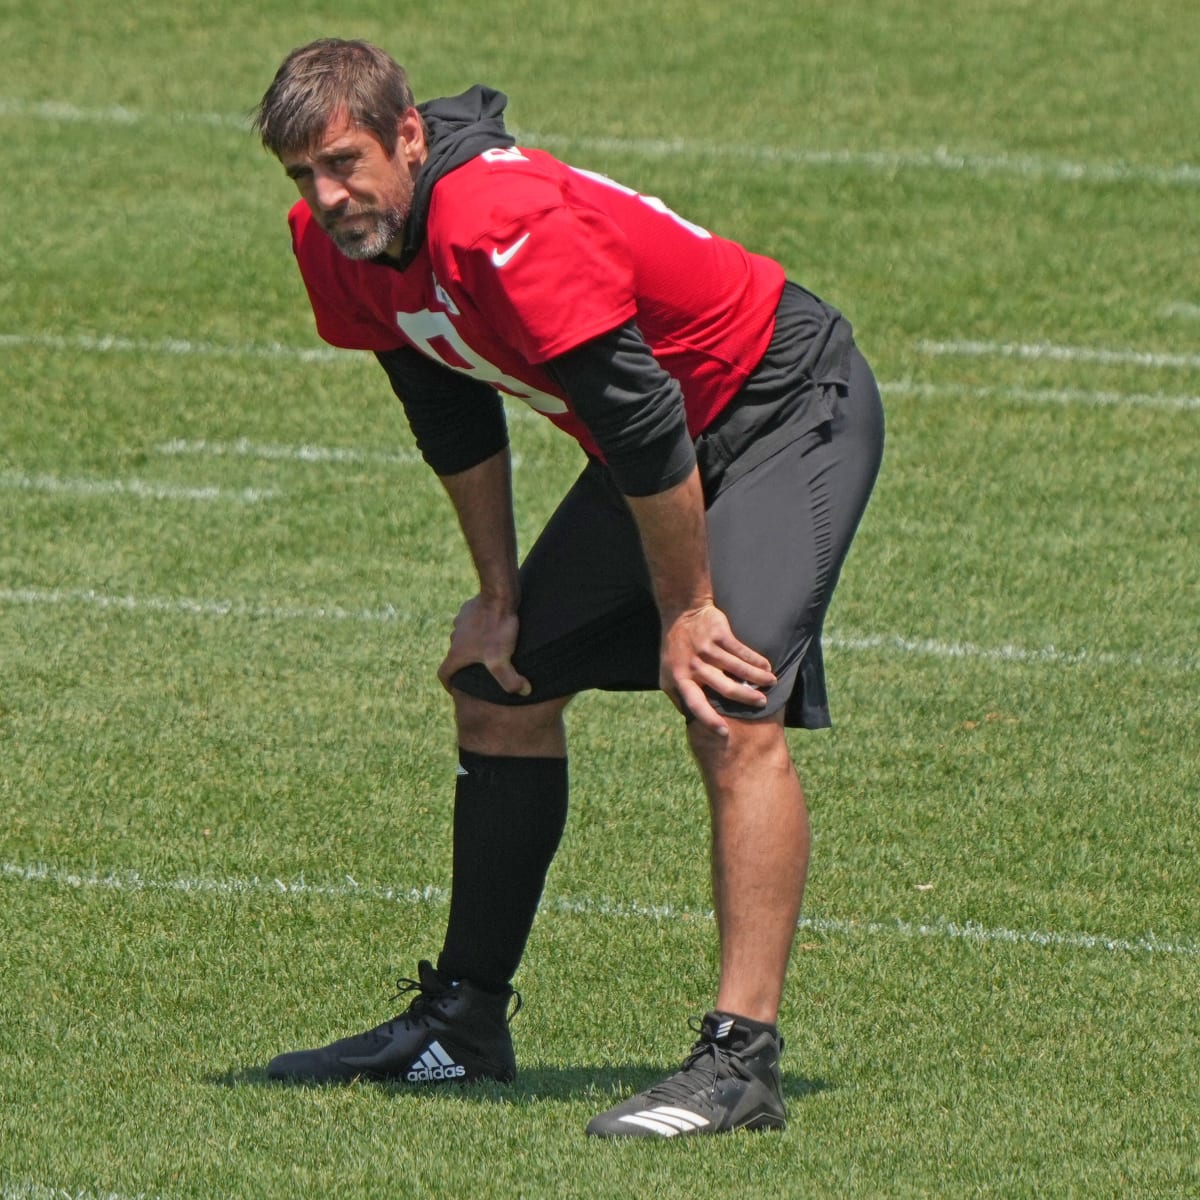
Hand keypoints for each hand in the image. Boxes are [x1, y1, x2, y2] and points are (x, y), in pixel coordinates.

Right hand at [437, 595, 531, 696]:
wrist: (498, 595)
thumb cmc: (497, 628)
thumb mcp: (501, 658)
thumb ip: (510, 680)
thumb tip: (524, 692)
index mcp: (456, 653)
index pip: (443, 674)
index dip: (449, 686)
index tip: (457, 692)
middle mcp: (454, 638)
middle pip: (455, 657)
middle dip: (464, 667)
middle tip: (480, 674)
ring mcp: (460, 622)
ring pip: (463, 640)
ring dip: (472, 648)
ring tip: (489, 653)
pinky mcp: (469, 610)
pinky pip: (471, 625)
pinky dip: (478, 632)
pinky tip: (494, 632)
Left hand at [659, 604, 776, 736]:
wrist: (680, 613)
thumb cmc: (675, 648)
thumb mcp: (666, 674)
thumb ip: (678, 696)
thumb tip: (690, 720)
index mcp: (681, 679)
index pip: (695, 704)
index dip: (709, 719)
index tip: (725, 732)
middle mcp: (694, 666)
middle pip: (725, 688)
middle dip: (747, 697)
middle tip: (762, 703)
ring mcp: (707, 650)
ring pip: (739, 669)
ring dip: (758, 678)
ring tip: (771, 683)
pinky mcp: (720, 635)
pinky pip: (743, 652)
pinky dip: (757, 660)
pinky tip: (766, 666)